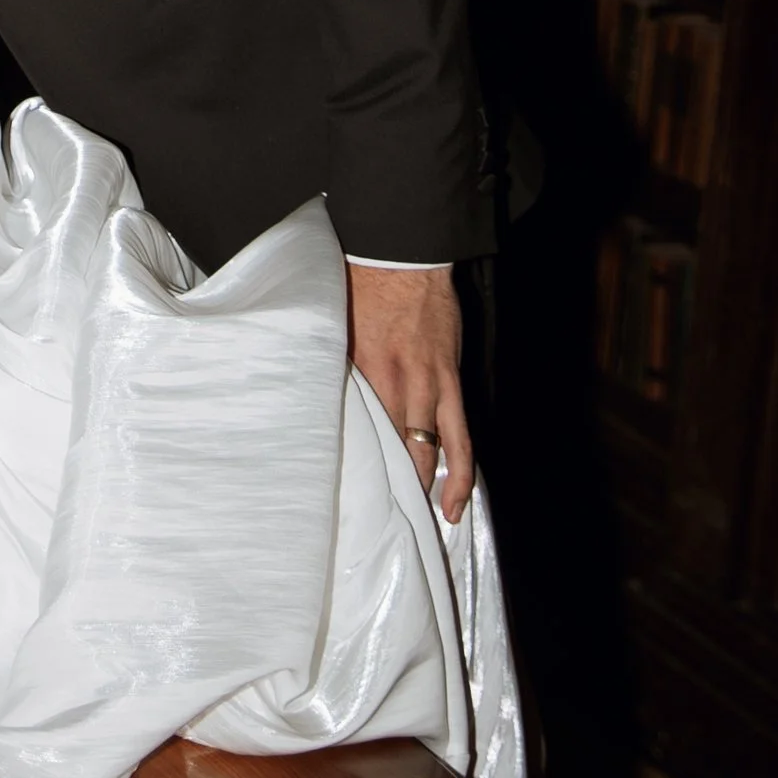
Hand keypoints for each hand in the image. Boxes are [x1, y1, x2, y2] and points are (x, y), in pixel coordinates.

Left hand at [346, 263, 473, 521]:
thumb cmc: (362, 283)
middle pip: (393, 450)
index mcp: (361, 373)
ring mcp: (427, 386)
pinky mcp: (450, 380)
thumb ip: (331, 363)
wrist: (403, 255)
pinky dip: (460, 469)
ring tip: (426, 522)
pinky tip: (457, 497)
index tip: (347, 495)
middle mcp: (395, 386)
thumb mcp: (336, 325)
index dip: (356, 468)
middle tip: (385, 520)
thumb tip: (317, 392)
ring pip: (428, 452)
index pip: (358, 433)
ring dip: (427, 489)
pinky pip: (459, 436)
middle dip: (392, 488)